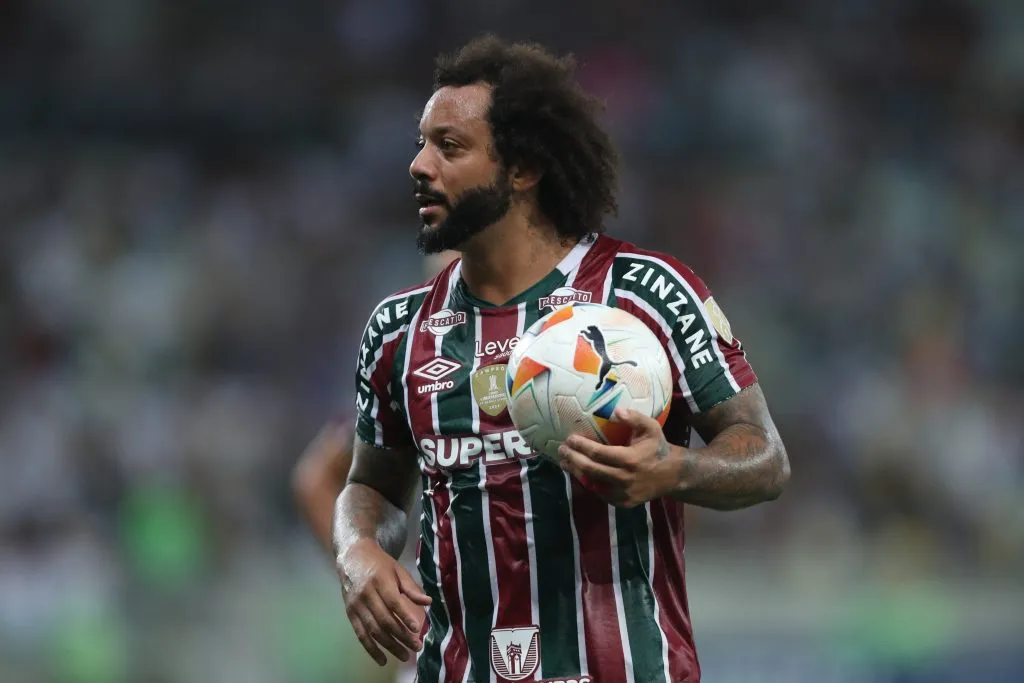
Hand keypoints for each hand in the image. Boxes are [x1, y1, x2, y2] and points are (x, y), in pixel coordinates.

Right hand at [337, 539, 431, 665]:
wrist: (352, 557)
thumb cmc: (380, 564)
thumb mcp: (398, 570)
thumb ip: (411, 587)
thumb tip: (428, 602)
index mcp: (380, 581)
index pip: (393, 601)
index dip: (404, 616)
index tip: (417, 629)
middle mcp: (367, 594)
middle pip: (384, 619)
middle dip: (401, 636)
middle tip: (416, 647)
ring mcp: (357, 605)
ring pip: (373, 630)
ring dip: (389, 646)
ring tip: (404, 655)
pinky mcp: (350, 614)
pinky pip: (360, 634)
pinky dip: (371, 649)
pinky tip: (382, 659)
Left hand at [558, 407, 675, 507]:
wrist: (672, 475)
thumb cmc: (657, 448)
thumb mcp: (651, 428)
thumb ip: (634, 418)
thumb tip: (615, 411)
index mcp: (629, 459)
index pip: (598, 453)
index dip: (581, 446)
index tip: (569, 439)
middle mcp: (624, 478)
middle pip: (591, 470)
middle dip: (573, 459)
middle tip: (562, 450)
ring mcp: (623, 493)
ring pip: (593, 484)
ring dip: (576, 473)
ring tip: (565, 462)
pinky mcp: (623, 503)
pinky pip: (601, 494)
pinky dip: (589, 484)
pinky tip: (580, 474)